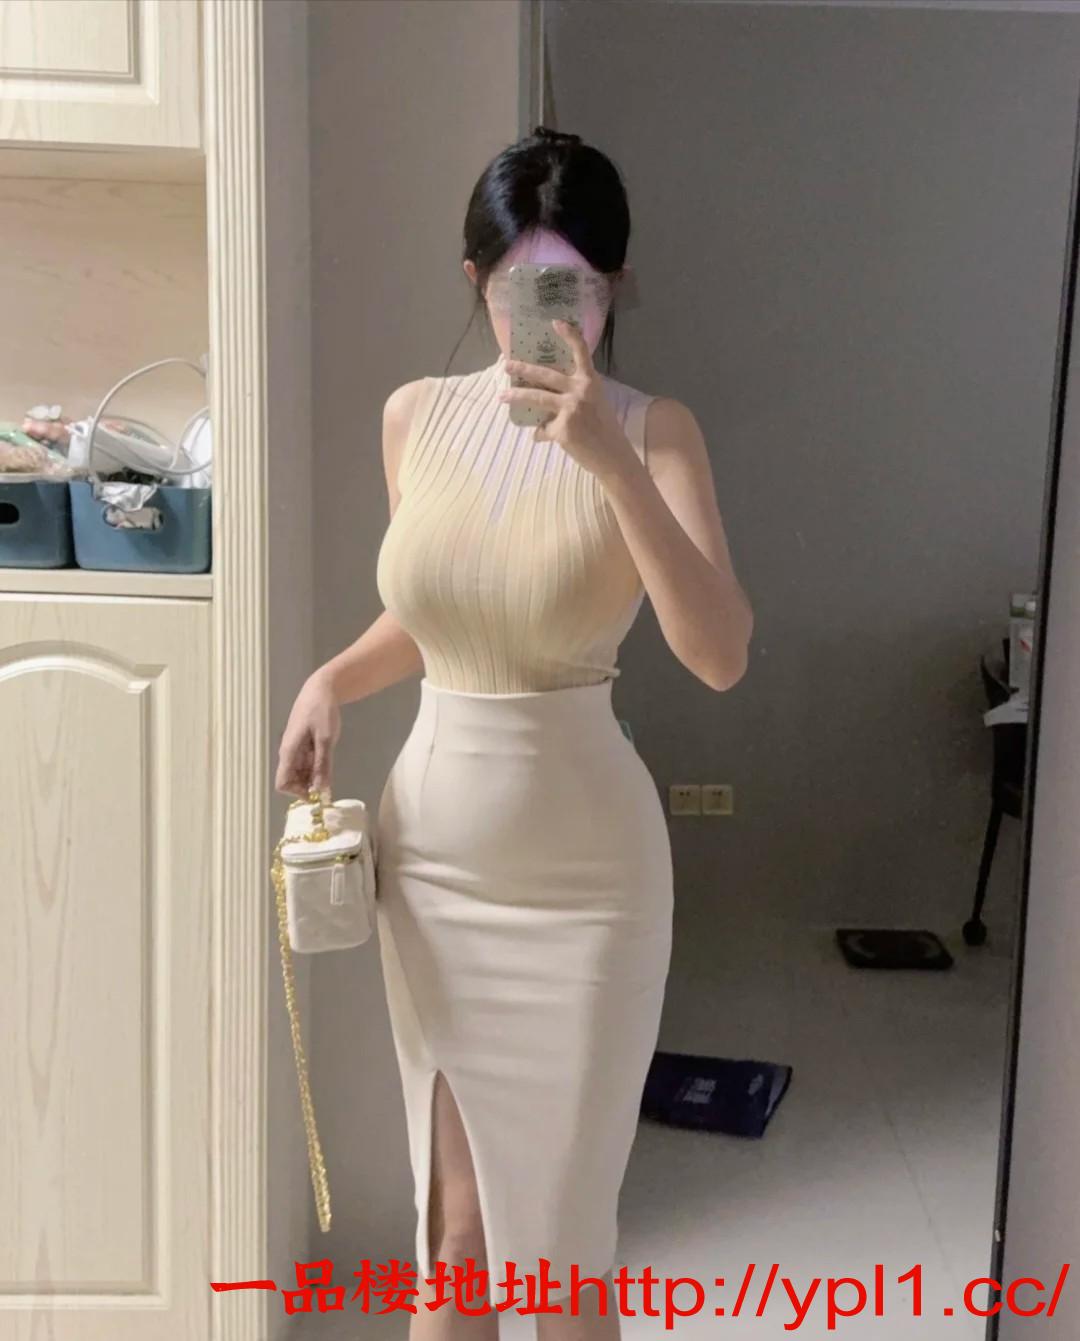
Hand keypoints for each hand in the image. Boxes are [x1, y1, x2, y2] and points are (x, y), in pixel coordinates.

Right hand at [275, 668, 341, 797]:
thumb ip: (323, 765)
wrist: (321, 689)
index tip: (316, 794)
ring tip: (328, 774)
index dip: (296, 793)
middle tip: (326, 786)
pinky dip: (314, 769)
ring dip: (311, 779)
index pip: (282, 783)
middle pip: (290, 780)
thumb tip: (321, 790)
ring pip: (298, 773)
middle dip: (305, 787)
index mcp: (289, 752)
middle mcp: (288, 753)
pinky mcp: (302, 745)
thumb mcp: (326, 739)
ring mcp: (295, 748)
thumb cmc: (321, 711)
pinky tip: (326, 765)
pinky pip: (305, 763)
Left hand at [498, 320, 639, 482]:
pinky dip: (542, 434)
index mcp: (591, 382)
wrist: (612, 456)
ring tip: (502, 396)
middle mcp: (580, 392)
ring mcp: (570, 410)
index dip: (570, 336)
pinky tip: (546, 437)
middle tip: (507, 365)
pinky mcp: (562, 430)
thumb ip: (575, 392)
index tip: (555, 322)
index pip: (582, 352)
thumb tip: (545, 391)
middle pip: (546, 375)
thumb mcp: (595, 402)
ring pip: (537, 398)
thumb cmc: (604, 428)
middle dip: (523, 369)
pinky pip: (543, 429)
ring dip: (516, 396)